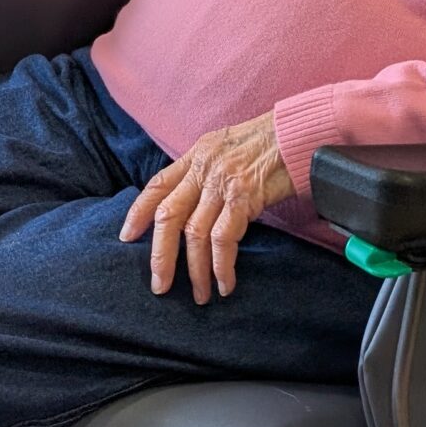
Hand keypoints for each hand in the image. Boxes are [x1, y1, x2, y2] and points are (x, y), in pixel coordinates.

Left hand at [119, 112, 292, 302]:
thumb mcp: (227, 147)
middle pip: (168, 215)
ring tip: (199, 294)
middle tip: (159, 285)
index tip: (126, 237)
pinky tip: (224, 283)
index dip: (138, 212)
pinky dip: (221, 265)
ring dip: (194, 270)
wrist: (299, 131)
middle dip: (160, 254)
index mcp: (196, 155)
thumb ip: (207, 171)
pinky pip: (223, 238)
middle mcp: (203, 168)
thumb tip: (196, 200)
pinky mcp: (244, 197)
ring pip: (194, 233)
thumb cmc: (270, 142)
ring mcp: (222, 183)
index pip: (157, 185)